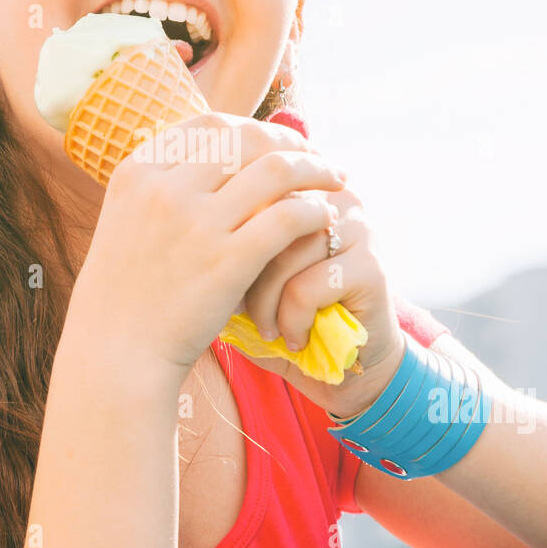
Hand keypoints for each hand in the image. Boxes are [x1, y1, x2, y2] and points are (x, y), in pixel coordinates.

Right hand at [70, 112, 347, 376]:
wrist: (114, 355)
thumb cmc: (122, 297)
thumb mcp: (125, 224)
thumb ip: (159, 190)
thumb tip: (207, 160)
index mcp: (137, 173)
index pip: (207, 124)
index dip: (251, 127)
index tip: (276, 141)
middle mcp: (164, 190)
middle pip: (245, 138)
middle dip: (289, 142)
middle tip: (315, 158)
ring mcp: (195, 225)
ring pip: (275, 170)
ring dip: (314, 169)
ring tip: (335, 180)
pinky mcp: (225, 263)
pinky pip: (286, 217)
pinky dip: (313, 211)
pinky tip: (324, 218)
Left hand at [233, 178, 408, 419]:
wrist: (347, 363)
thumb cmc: (282, 312)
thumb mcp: (244, 270)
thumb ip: (221, 236)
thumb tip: (176, 223)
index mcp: (299, 184)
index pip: (246, 184)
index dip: (224, 229)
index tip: (216, 274)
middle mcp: (332, 196)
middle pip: (262, 211)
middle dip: (240, 267)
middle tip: (234, 304)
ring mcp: (356, 228)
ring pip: (283, 250)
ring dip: (265, 301)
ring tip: (266, 328)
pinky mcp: (370, 267)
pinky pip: (307, 287)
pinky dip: (291, 320)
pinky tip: (293, 338)